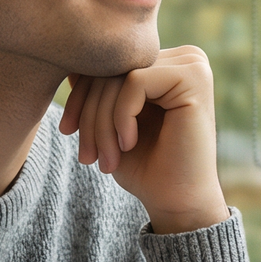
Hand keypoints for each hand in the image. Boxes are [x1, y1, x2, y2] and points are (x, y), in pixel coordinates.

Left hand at [57, 46, 229, 234]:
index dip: (79, 95)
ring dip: (101, 122)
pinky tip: (129, 144)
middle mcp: (183, 57)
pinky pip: (134, 82)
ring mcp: (192, 65)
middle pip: (112, 68)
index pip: (108, 62)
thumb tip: (72, 66)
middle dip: (88, 114)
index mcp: (166, 64)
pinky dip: (121, 117)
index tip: (67, 131)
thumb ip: (97, 91)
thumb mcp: (109, 124)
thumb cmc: (145, 167)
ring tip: (106, 159)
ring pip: (119, 76)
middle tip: (87, 156)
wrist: (178, 203)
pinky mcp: (193, 78)